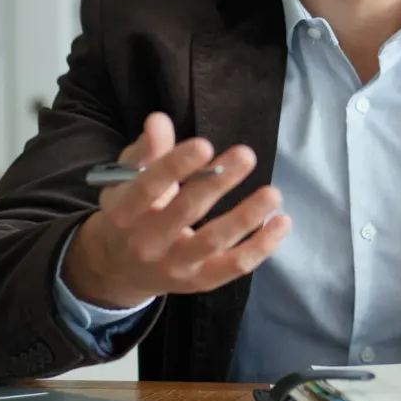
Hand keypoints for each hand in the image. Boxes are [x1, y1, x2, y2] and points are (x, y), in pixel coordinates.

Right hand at [62, 112, 291, 308]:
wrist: (118, 270)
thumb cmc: (130, 211)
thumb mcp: (126, 179)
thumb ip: (147, 150)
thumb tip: (159, 120)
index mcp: (123, 212)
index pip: (147, 187)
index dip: (175, 166)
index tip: (204, 144)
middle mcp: (147, 243)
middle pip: (186, 211)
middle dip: (217, 182)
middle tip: (246, 154)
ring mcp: (175, 265)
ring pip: (214, 242)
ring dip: (246, 217)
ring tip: (272, 193)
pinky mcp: (200, 280)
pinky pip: (235, 266)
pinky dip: (262, 246)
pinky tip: (282, 221)